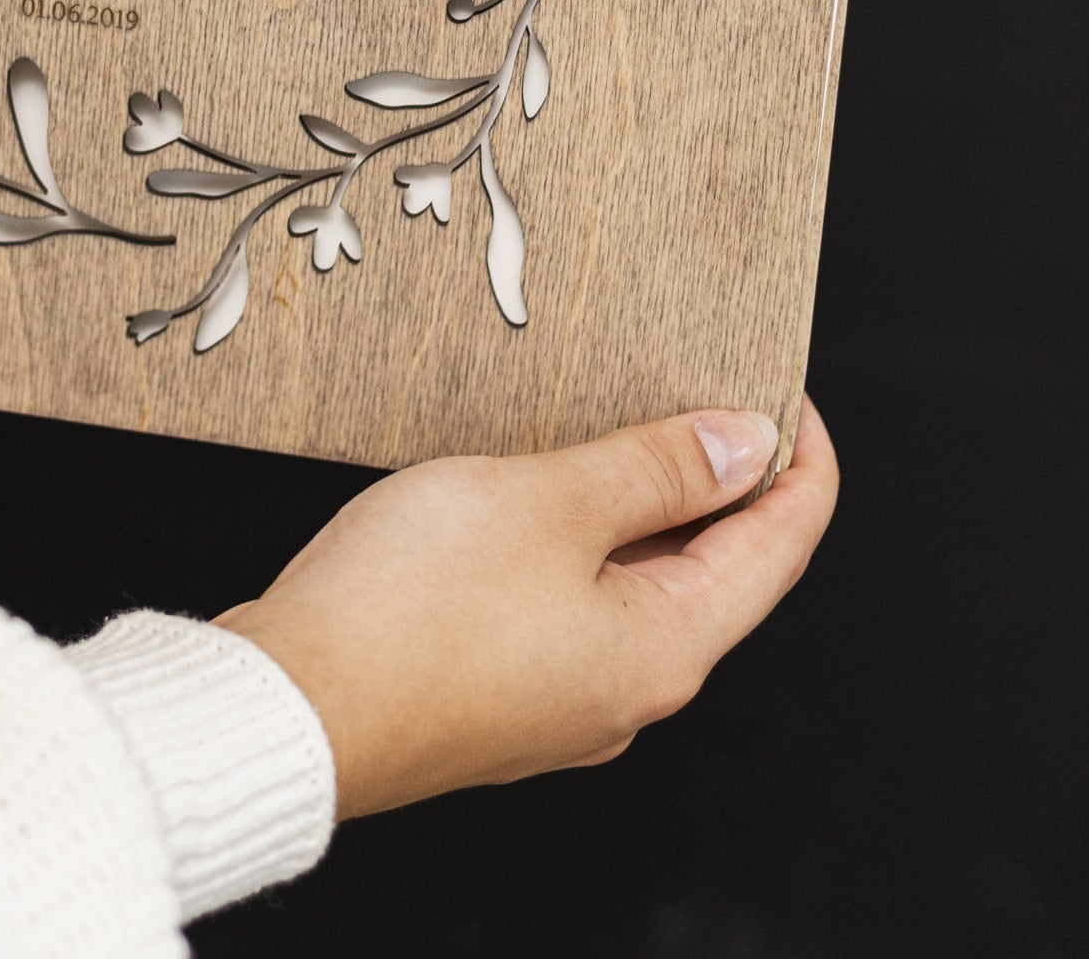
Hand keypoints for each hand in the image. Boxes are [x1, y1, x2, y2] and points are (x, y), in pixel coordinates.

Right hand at [217, 397, 838, 818]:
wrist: (290, 702)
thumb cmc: (410, 608)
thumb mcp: (545, 502)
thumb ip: (653, 470)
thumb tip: (745, 446)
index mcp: (665, 648)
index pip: (779, 546)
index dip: (798, 461)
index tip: (785, 388)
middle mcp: (626, 689)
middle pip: (713, 570)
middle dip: (718, 477)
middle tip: (698, 386)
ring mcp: (558, 698)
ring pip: (632, 585)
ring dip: (638, 505)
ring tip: (614, 422)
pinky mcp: (496, 690)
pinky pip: (568, 602)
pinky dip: (576, 539)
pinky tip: (531, 490)